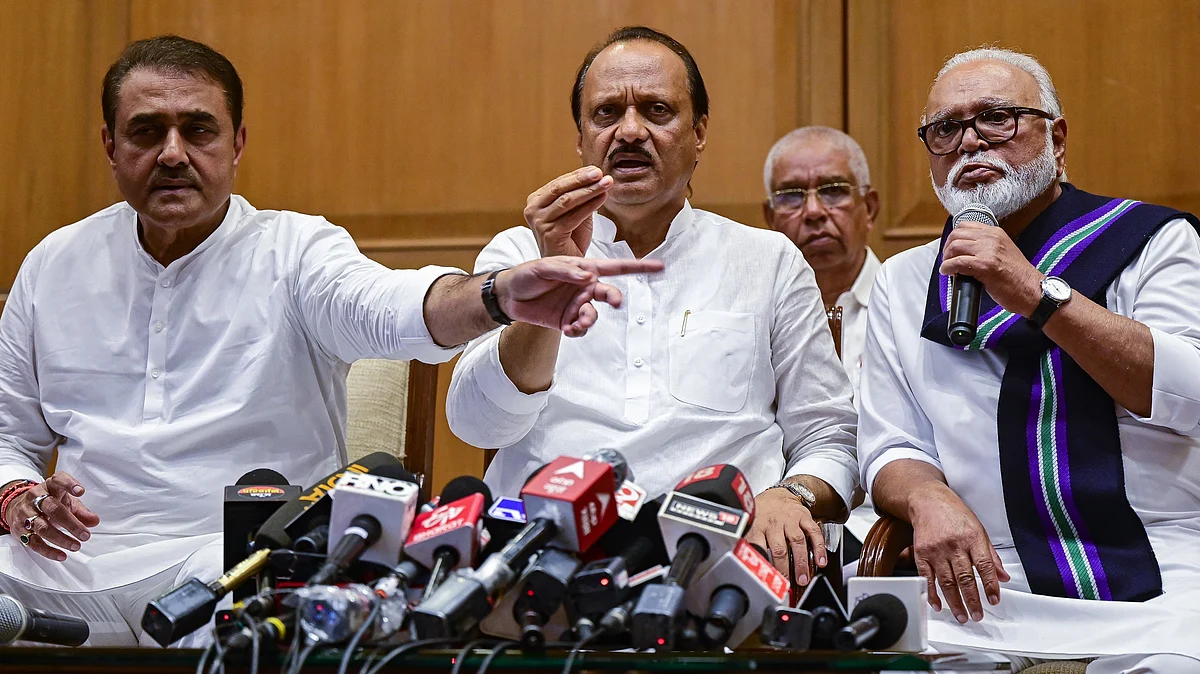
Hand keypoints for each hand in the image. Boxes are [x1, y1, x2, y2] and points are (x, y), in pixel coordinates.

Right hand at [4, 472, 99, 561]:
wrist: (17, 506)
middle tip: (85, 535)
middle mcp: (36, 499)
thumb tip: (94, 521)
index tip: (80, 491)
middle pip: (53, 509)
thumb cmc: (48, 502)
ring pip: (43, 527)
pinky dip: (48, 551)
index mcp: (50, 487)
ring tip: (76, 546)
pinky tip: (61, 555)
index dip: (69, 484)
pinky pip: (34, 542)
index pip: (58, 480)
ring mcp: (26, 514)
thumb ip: (81, 511)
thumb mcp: (66, 501)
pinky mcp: (20, 530)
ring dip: (61, 539)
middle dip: (71, 523)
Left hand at [495, 256, 662, 336]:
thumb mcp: (543, 266)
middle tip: (615, 300)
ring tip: (576, 322)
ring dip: (589, 319)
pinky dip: (577, 330)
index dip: (638, 267)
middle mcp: (584, 288)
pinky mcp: (567, 322)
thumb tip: (587, 277)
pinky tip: (567, 329)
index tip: (659, 266)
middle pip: (609, 293)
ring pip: (594, 315)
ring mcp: (577, 305)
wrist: (508, 296)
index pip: (615, 267)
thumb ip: (566, 271)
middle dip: (614, 297)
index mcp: (583, 269)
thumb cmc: (527, 274)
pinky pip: (580, 329)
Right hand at [524, 167, 612, 257]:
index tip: (597, 170)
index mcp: (537, 200)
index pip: (559, 182)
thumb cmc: (570, 238)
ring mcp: (540, 222)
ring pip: (567, 200)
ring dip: (589, 190)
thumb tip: (599, 177)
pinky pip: (573, 216)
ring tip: (606, 183)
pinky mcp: (549, 234)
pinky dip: (589, 206)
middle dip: (582, 179)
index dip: (579, 174)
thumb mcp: (575, 211)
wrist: (565, 267)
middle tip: (600, 173)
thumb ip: (581, 196)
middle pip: (560, 188)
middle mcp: (534, 209)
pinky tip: (602, 199)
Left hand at [745, 487, 825, 585]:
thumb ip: (749, 541)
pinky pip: (814, 533)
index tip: (764, 577)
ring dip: (801, 562)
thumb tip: (743, 563)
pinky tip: (821, 560)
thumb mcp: (751, 523)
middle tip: (788, 583)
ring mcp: (790, 519)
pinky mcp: (805, 517)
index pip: (757, 546)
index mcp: (757, 526)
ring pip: (797, 541)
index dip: (761, 563)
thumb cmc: (763, 512)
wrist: (780, 493)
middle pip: (779, 548)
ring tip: (803, 578)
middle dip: (784, 568)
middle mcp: (774, 523)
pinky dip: (818, 548)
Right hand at [909, 484, 1009, 622]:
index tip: (994, 600)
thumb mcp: (979, 529)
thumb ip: (991, 555)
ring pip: (946, 581)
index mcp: (973, 538)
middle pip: (965, 577)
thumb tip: (1003, 576)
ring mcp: (936, 550)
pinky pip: (927, 578)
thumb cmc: (955, 514)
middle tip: (977, 615)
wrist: (927, 501)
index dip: (990, 585)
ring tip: (962, 616)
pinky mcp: (921, 553)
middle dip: (972, 600)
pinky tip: (937, 605)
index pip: (985, 566)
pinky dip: (932, 593)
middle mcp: (954, 545)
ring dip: (954, 602)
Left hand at [939, 222, 1042, 316]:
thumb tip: (963, 251)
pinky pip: (957, 262)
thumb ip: (986, 247)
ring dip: (946, 258)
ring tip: (949, 268)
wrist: (1032, 290)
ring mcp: (988, 251)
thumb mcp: (1003, 252)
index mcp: (996, 233)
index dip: (953, 238)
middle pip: (957, 234)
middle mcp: (992, 238)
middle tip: (947, 260)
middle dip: (947, 248)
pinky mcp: (985, 265)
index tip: (951, 249)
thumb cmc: (1017, 277)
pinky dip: (948, 268)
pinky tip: (948, 273)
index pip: (965, 226)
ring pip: (955, 246)